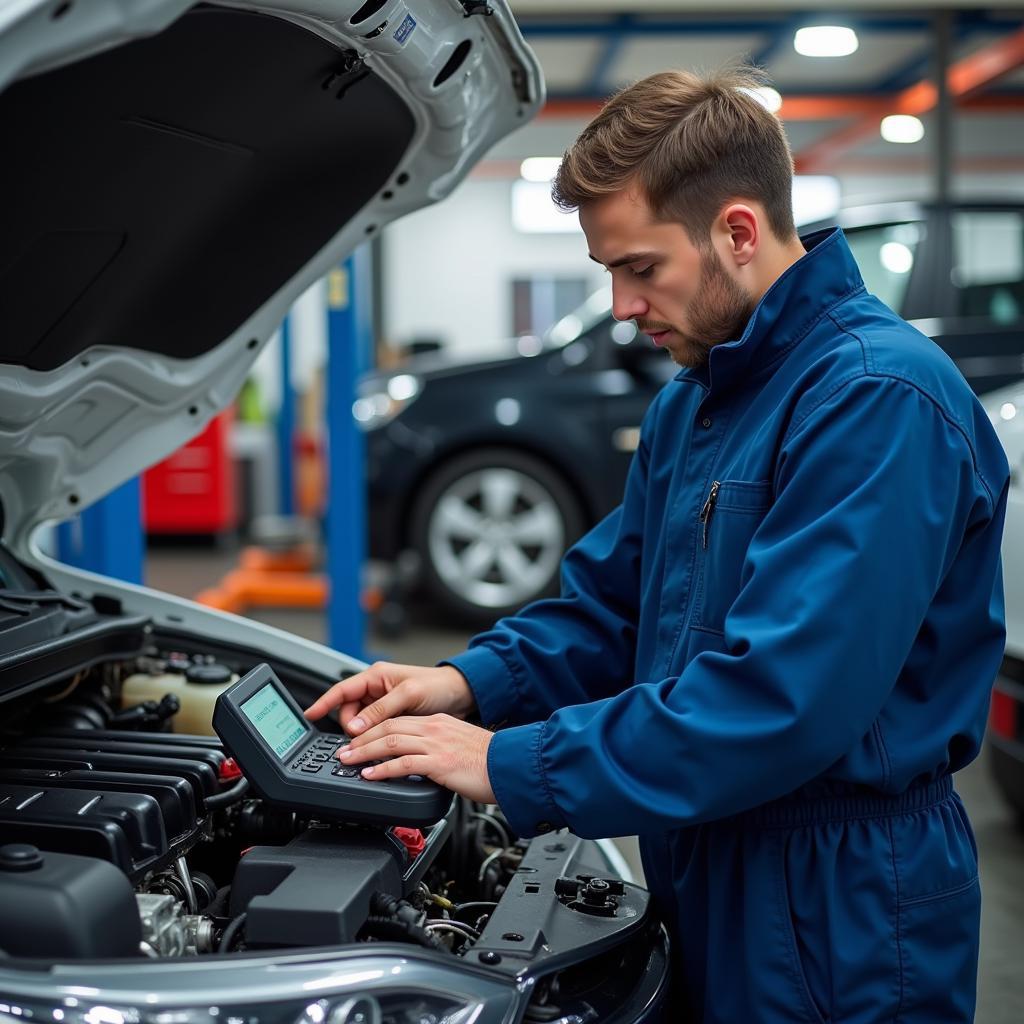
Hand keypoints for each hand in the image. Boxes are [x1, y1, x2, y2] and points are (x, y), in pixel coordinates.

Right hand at [304, 662, 476, 735]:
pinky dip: (374, 737)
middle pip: (348, 711)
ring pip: (360, 723)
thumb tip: (356, 726)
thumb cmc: (438, 686)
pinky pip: (374, 729)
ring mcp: (384, 704)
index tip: (310, 715)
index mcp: (376, 676)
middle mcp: (376, 689)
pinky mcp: (392, 717)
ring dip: (364, 733)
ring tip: (375, 741)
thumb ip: (381, 709)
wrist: (461, 695)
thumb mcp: (409, 695)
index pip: (341, 690)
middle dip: (351, 725)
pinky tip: (380, 744)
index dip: (324, 702)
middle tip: (360, 738)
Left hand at [338, 714, 496, 803]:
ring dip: (365, 751)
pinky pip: (404, 763)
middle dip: (362, 738)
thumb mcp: (460, 747)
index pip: (398, 720)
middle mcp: (435, 729)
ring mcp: (437, 744)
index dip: (374, 729)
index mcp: (439, 723)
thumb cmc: (491, 762)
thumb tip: (422, 763)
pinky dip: (383, 769)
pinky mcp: (439, 762)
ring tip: (349, 760)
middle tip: (344, 749)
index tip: (359, 740)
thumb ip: (439, 750)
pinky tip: (371, 775)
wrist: (511, 766)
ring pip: (391, 741)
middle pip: (389, 727)